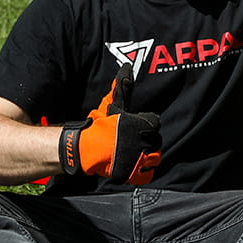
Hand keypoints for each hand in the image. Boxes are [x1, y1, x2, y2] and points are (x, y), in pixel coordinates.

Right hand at [58, 66, 162, 183]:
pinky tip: (136, 167)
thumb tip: (126, 68)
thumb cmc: (100, 125)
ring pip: (155, 158)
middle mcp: (144, 141)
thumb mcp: (112, 105)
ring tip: (137, 154)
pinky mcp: (134, 173)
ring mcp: (140, 158)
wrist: (86, 148)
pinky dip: (143, 172)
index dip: (147, 124)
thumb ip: (121, 88)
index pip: (155, 123)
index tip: (137, 127)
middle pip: (157, 141)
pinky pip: (148, 174)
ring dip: (148, 156)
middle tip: (136, 142)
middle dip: (147, 141)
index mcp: (142, 124)